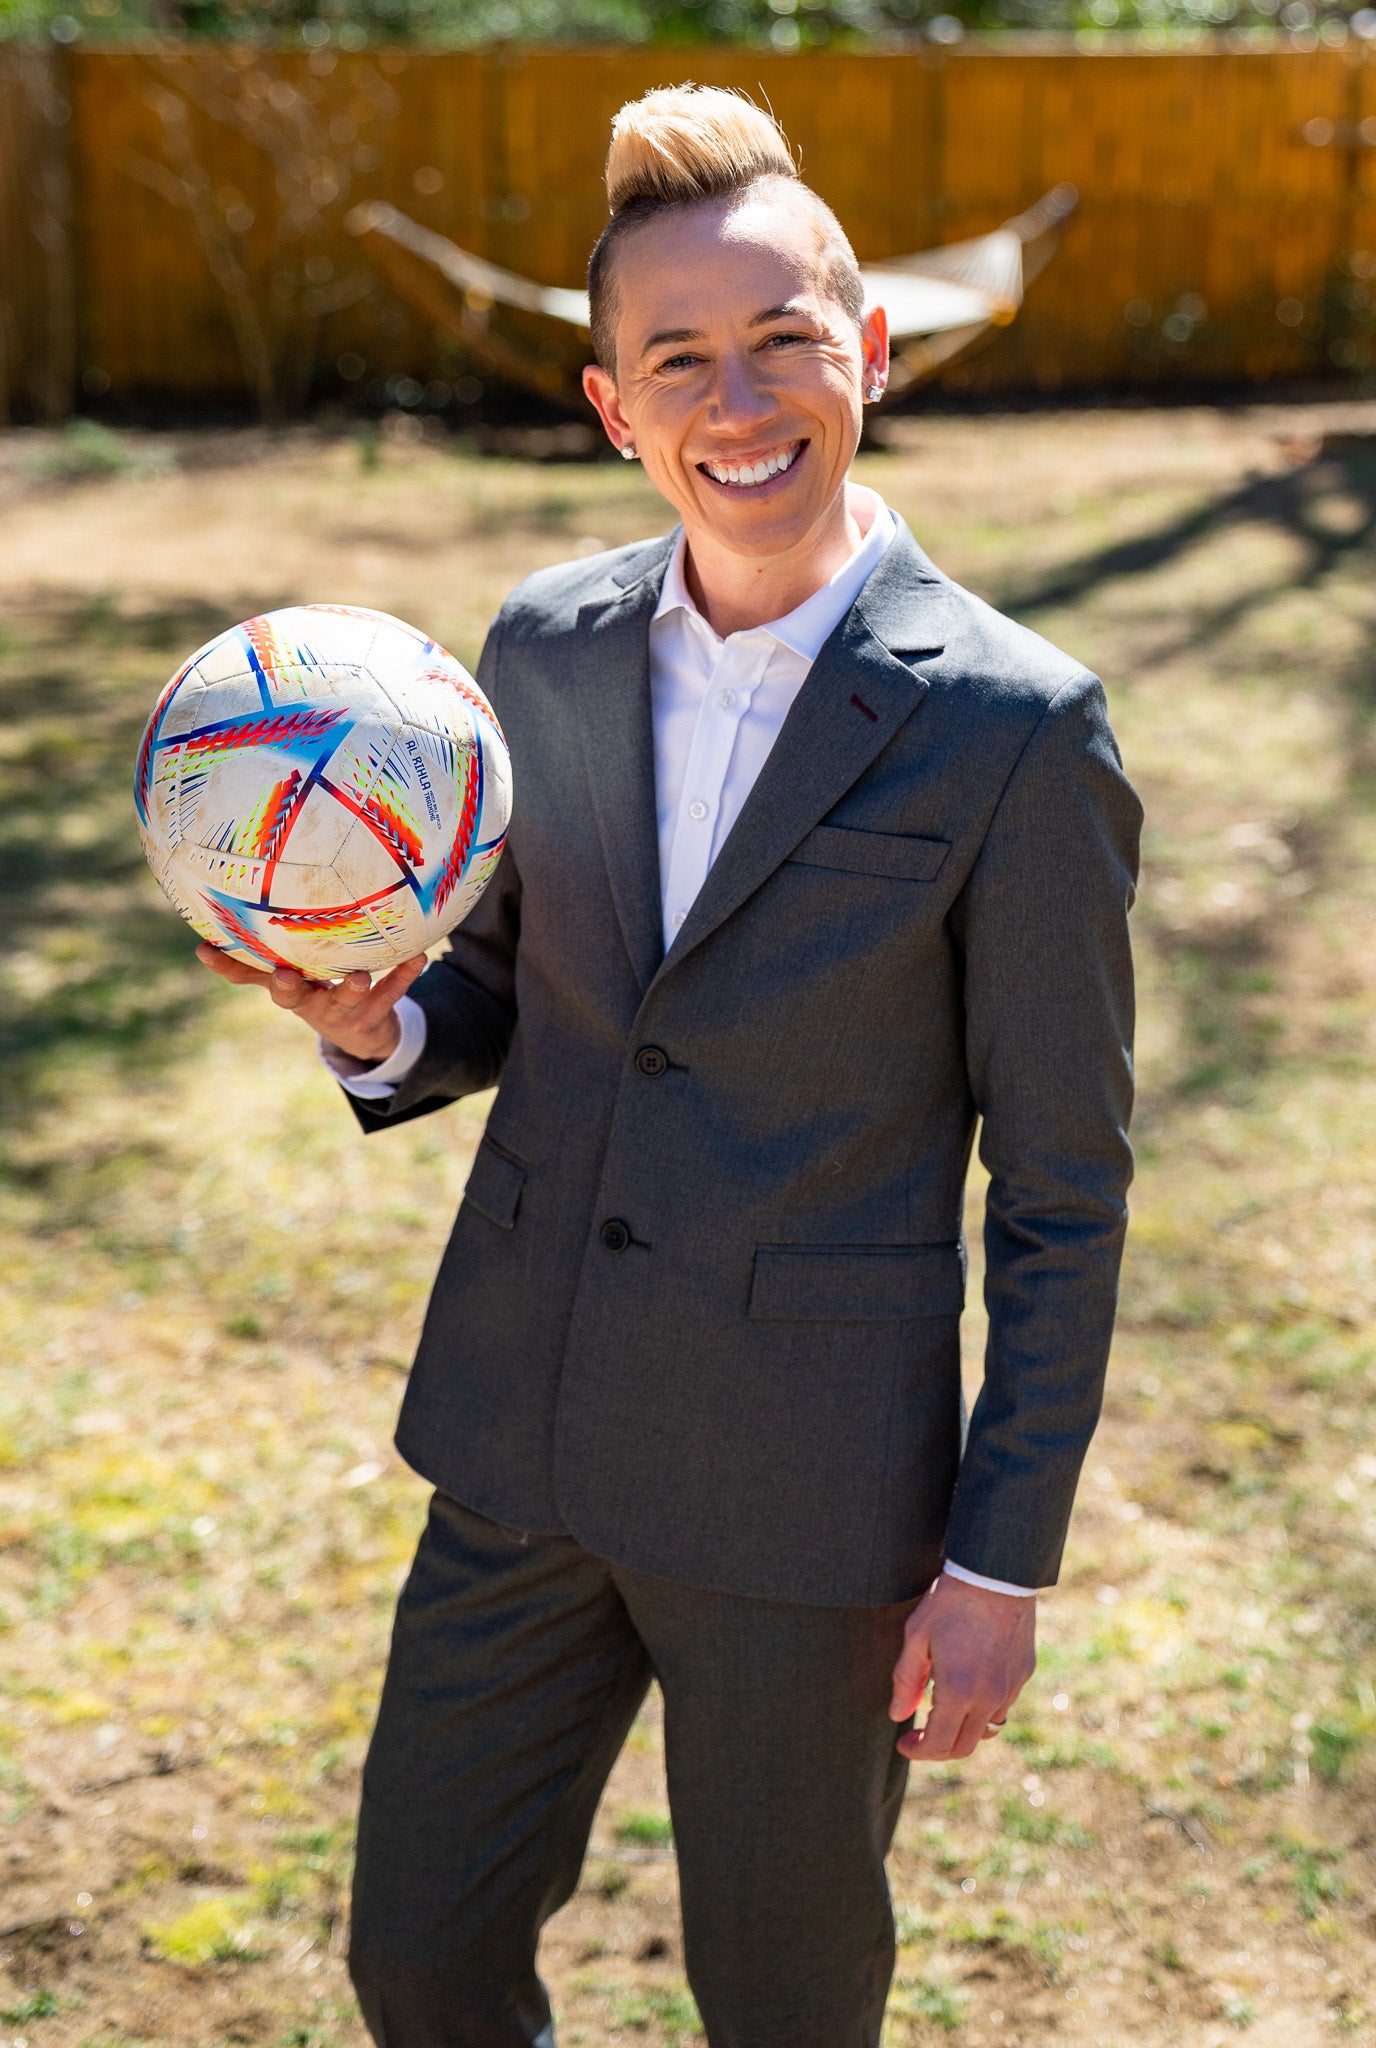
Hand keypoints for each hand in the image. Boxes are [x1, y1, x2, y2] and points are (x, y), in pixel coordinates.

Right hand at [195, 942, 426, 1064]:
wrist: (363, 1032)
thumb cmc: (322, 983)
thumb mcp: (299, 963)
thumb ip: (283, 933)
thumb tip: (256, 880)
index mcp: (284, 983)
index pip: (247, 975)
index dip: (225, 965)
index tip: (203, 949)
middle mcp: (307, 1001)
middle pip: (289, 998)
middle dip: (285, 987)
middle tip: (284, 975)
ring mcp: (340, 1013)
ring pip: (342, 1001)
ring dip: (351, 988)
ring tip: (359, 976)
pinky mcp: (371, 1017)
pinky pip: (389, 995)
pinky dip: (402, 977)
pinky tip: (418, 958)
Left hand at [889, 1572, 1036, 1761]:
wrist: (996, 1572)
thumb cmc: (951, 1601)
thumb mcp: (917, 1637)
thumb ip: (906, 1681)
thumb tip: (898, 1715)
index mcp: (959, 1691)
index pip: (939, 1745)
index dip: (918, 1751)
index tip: (904, 1744)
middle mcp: (989, 1697)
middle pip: (964, 1747)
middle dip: (939, 1749)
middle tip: (919, 1734)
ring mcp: (1011, 1687)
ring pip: (987, 1728)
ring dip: (963, 1729)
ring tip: (943, 1710)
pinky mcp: (1024, 1673)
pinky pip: (1003, 1704)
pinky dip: (983, 1708)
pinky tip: (969, 1685)